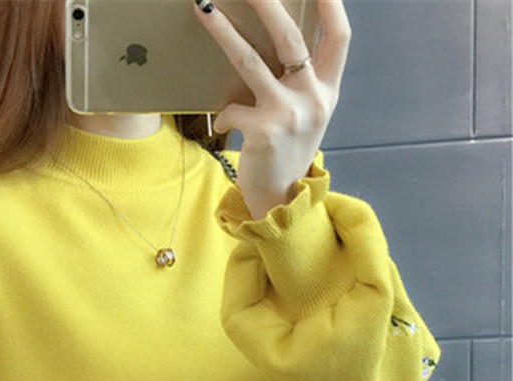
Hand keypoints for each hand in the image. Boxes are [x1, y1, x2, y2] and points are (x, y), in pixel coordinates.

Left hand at [194, 0, 351, 219]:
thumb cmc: (288, 153)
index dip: (331, 5)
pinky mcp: (263, 132)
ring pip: (250, 62)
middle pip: (290, 37)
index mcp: (327, 90)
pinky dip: (223, 115)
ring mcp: (289, 114)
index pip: (339, 38)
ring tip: (203, 9)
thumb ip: (299, 83)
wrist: (282, 200)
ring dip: (223, 32)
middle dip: (265, 3)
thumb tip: (270, 42)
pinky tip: (226, 126)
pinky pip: (232, 109)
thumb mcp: (306, 115)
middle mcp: (314, 99)